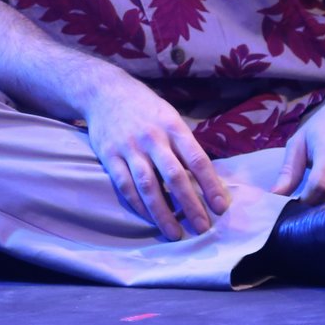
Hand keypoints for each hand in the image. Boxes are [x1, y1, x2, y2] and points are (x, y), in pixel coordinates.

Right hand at [82, 77, 231, 240]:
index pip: (197, 159)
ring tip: (175, 233)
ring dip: (163, 212)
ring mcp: (129, 147)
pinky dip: (138, 205)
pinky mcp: (109, 156)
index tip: (221, 206)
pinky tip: (149, 218)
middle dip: (190, 204)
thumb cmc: (144, 108)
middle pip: (174, 176)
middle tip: (202, 227)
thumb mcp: (170, 116)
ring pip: (148, 185)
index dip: (210, 184)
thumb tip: (207, 178)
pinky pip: (125, 185)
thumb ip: (184, 145)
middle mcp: (151, 137)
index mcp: (172, 126)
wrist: (103, 91)